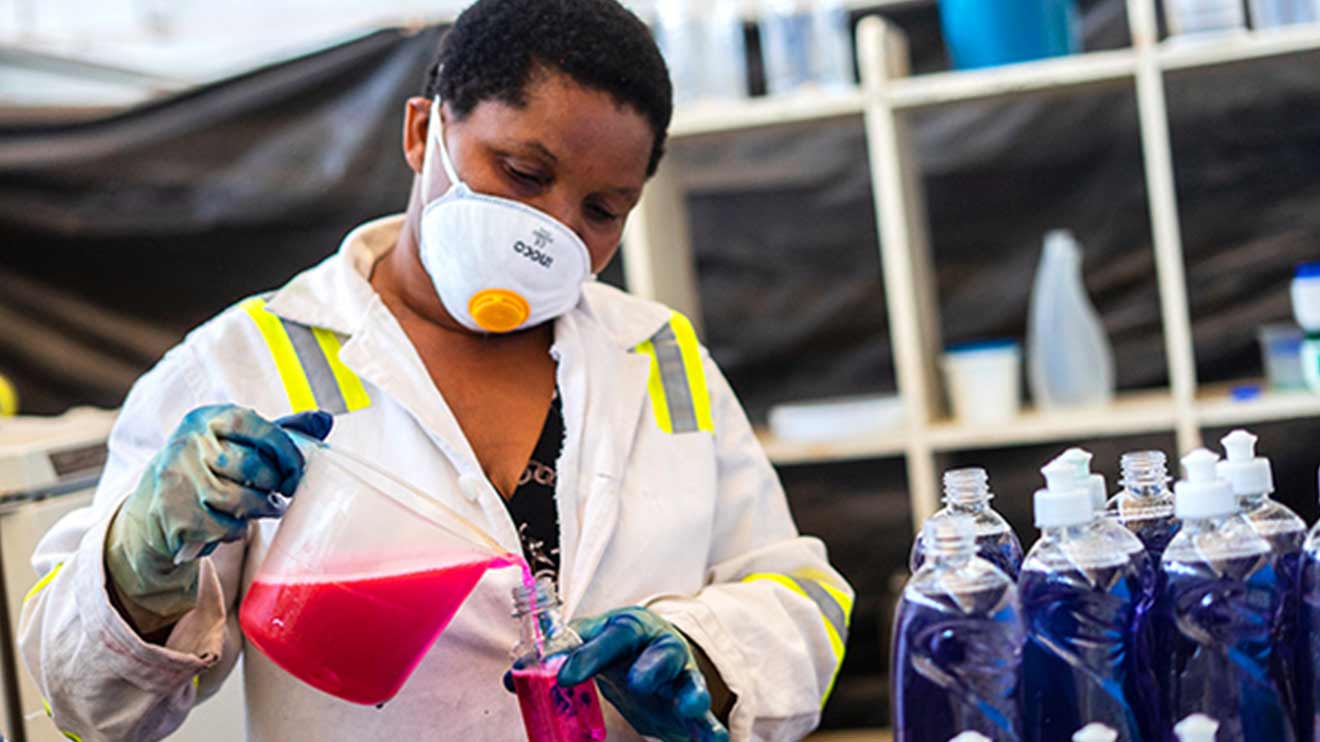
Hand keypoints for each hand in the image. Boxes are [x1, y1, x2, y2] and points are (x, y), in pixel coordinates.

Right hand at [105, 405, 330, 629]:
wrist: (154, 503)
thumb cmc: (210, 467)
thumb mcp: (237, 441)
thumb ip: (280, 430)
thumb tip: (325, 419)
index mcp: (206, 419)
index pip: (255, 424)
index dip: (284, 447)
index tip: (298, 468)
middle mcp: (187, 445)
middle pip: (251, 466)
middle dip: (276, 483)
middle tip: (283, 490)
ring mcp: (177, 480)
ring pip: (239, 500)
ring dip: (262, 508)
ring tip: (268, 506)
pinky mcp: (173, 515)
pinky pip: (224, 527)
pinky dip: (237, 530)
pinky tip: (235, 523)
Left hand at [558, 607, 729, 741]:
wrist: (652, 654)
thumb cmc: (617, 647)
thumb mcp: (591, 641)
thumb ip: (560, 656)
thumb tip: (515, 679)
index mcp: (631, 628)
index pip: (612, 636)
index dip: (589, 654)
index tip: (564, 676)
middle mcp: (661, 648)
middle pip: (662, 653)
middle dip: (652, 667)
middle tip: (638, 683)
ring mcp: (681, 677)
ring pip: (691, 682)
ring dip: (692, 695)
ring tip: (690, 707)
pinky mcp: (692, 707)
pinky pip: (705, 719)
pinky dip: (710, 731)